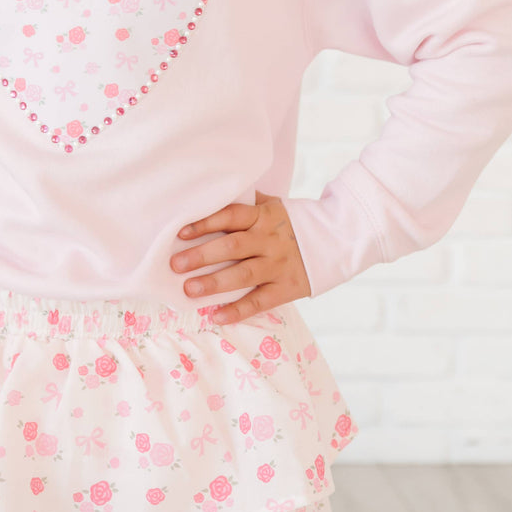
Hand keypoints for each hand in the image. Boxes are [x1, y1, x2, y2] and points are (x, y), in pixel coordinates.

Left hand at [169, 190, 311, 323]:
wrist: (336, 239)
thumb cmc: (290, 222)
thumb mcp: (272, 205)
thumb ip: (246, 202)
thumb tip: (210, 195)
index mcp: (263, 216)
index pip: (230, 216)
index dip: (204, 223)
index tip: (180, 233)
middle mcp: (269, 240)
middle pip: (232, 247)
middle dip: (201, 256)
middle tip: (175, 265)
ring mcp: (279, 265)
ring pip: (243, 275)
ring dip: (214, 283)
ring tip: (189, 290)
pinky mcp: (288, 288)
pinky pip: (260, 301)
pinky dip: (238, 311)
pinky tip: (216, 316)